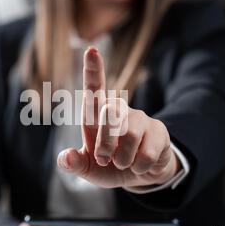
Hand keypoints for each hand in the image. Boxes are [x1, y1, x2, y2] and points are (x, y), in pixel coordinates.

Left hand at [57, 47, 179, 188]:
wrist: (139, 176)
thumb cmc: (109, 166)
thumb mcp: (88, 168)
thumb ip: (75, 163)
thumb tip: (65, 158)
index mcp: (97, 115)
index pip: (95, 88)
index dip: (93, 70)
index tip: (91, 50)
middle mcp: (119, 110)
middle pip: (110, 115)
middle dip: (105, 144)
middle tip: (105, 159)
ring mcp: (141, 118)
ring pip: (129, 136)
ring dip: (123, 159)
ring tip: (123, 163)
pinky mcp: (159, 131)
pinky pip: (147, 153)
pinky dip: (139, 167)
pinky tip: (141, 165)